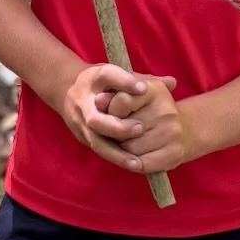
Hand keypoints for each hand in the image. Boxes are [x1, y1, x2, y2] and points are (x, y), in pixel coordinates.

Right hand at [60, 64, 179, 171]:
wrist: (67, 89)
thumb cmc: (102, 82)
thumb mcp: (119, 74)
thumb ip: (144, 79)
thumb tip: (172, 82)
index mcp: (94, 79)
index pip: (107, 76)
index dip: (124, 83)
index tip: (144, 88)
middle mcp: (83, 101)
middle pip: (96, 118)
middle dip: (117, 126)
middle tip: (140, 129)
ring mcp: (80, 121)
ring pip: (96, 140)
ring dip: (116, 152)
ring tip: (136, 162)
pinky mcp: (82, 136)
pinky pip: (99, 149)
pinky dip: (116, 158)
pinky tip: (133, 165)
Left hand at [97, 75, 192, 173]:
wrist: (186, 130)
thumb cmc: (150, 112)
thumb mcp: (134, 96)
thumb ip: (114, 95)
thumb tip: (98, 100)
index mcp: (155, 90)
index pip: (121, 101)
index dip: (111, 110)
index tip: (113, 113)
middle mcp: (166, 110)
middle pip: (122, 128)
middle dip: (114, 133)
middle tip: (118, 133)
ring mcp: (172, 132)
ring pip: (129, 148)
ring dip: (122, 150)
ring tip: (127, 144)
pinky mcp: (174, 154)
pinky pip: (141, 164)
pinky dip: (132, 163)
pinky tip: (133, 158)